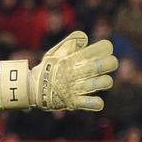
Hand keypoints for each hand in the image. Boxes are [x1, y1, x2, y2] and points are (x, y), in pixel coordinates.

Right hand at [0, 31, 117, 110]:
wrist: (31, 90)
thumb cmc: (47, 70)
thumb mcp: (54, 53)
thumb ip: (69, 43)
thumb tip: (84, 37)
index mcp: (74, 58)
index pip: (99, 49)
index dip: (105, 48)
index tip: (105, 50)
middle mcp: (77, 72)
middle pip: (104, 65)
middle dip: (110, 63)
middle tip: (107, 64)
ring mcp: (76, 87)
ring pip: (102, 83)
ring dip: (104, 82)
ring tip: (102, 82)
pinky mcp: (74, 102)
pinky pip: (91, 103)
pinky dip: (96, 103)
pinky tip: (97, 101)